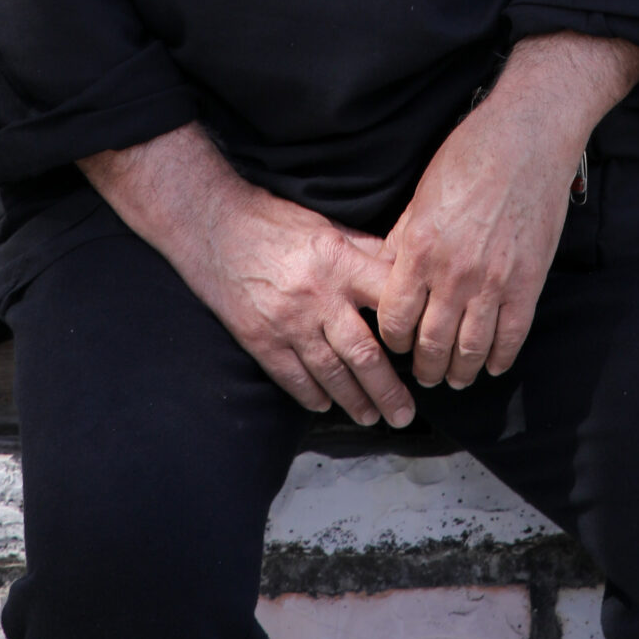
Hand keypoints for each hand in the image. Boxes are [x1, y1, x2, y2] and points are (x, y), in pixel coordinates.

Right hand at [80, 127, 412, 427]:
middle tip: (404, 414)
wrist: (213, 226)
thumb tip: (403, 269)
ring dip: (355, 401)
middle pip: (365, 353)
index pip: (389, 300)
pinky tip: (325, 405)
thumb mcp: (327, 225)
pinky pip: (293, 378)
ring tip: (372, 417)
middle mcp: (318, 296)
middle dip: (389, 389)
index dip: (411, 329)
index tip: (425, 350)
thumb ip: (364, 251)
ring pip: (332, 373)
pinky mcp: (260, 339)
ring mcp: (288, 322)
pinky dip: (312, 396)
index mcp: (340, 262)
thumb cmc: (273, 221)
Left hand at [375, 33, 638, 391]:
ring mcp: (493, 282)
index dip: (392, 340)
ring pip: (470, 350)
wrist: (527, 139)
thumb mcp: (420, 195)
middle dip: (424, 366)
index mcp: (419, 250)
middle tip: (425, 373)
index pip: (395, 320)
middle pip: (430, 344)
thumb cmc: (469, 157)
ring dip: (459, 372)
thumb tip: (384, 272)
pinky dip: (499, 359)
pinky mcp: (528, 283)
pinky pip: (511, 337)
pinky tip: (491, 365)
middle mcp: (452, 274)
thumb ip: (402, 239)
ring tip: (455, 378)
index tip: (397, 343)